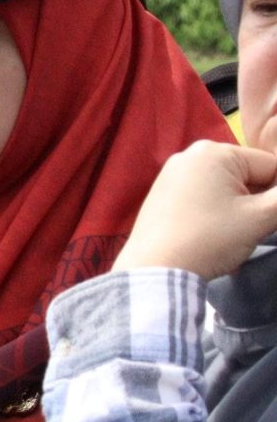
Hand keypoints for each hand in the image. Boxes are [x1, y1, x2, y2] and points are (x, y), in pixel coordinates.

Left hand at [117, 140, 276, 280]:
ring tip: (230, 237)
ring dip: (239, 213)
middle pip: (247, 176)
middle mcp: (189, 155)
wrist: (155, 270)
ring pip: (226, 190)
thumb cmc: (209, 239)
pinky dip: (217, 216)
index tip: (267, 219)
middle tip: (248, 230)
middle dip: (256, 203)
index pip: (270, 166)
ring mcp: (172, 175)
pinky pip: (204, 198)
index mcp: (214, 152)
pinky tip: (213, 238)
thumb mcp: (259, 218)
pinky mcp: (162, 195)